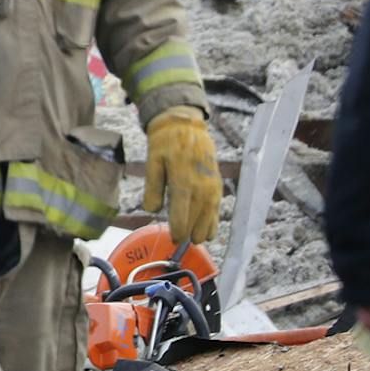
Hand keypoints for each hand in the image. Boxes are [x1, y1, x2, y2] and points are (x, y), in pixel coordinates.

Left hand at [143, 105, 221, 243]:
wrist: (186, 126)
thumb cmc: (165, 145)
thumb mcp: (152, 162)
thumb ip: (153, 188)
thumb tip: (152, 210)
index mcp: (183, 181)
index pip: (182, 214)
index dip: (178, 230)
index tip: (173, 239)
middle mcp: (201, 187)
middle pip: (197, 219)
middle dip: (189, 233)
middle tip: (180, 243)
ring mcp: (212, 187)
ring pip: (209, 216)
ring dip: (203, 231)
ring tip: (196, 241)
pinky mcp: (217, 185)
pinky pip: (217, 208)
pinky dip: (214, 221)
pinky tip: (209, 232)